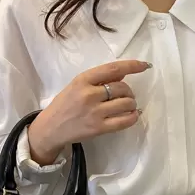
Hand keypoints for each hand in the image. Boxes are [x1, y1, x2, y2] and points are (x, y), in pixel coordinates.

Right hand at [28, 60, 150, 164]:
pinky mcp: (98, 128)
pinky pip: (124, 121)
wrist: (50, 128)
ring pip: (126, 104)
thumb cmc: (64, 105)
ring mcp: (95, 113)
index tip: (144, 66)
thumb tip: (122, 74)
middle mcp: (89, 95)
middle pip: (122, 88)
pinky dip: (132, 117)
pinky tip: (132, 115)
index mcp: (82, 80)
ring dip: (132, 104)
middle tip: (125, 96)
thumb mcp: (76, 86)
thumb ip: (98, 80)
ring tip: (127, 106)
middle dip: (128, 92)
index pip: (113, 69)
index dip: (132, 66)